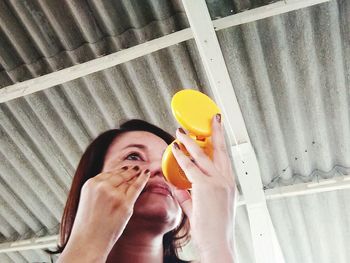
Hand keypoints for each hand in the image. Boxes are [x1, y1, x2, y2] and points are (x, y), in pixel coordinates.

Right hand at [59, 166, 149, 261]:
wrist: (88, 243)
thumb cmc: (88, 226)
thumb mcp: (88, 200)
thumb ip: (99, 190)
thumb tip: (112, 182)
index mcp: (90, 184)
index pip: (107, 174)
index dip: (117, 171)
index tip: (124, 168)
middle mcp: (102, 186)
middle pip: (119, 175)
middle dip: (128, 171)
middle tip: (135, 168)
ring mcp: (114, 195)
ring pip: (128, 181)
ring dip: (135, 175)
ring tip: (141, 171)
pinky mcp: (124, 204)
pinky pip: (136, 187)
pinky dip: (143, 179)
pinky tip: (146, 174)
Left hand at [172, 114, 236, 255]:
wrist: (218, 244)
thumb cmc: (213, 228)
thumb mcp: (200, 207)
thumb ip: (187, 194)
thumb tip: (175, 184)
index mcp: (228, 183)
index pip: (224, 157)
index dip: (220, 142)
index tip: (216, 131)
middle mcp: (226, 180)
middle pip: (221, 149)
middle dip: (216, 131)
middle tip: (213, 118)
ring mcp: (218, 182)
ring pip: (203, 154)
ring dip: (190, 141)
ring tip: (181, 131)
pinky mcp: (206, 187)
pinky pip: (190, 167)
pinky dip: (181, 157)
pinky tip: (174, 149)